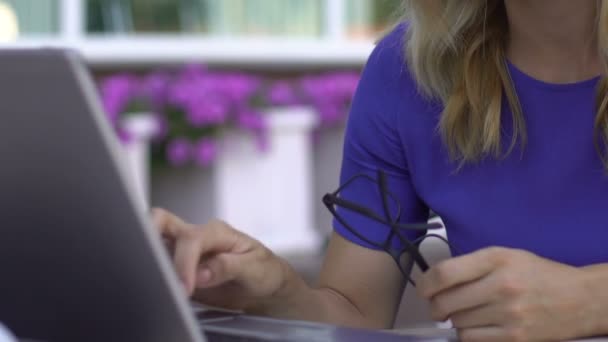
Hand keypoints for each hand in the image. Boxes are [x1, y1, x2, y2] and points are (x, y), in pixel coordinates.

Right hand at [152, 208, 288, 310]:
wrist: (265, 286)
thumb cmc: (264, 271)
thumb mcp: (254, 268)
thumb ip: (228, 266)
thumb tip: (201, 273)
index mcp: (217, 231)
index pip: (191, 240)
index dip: (184, 263)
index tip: (185, 287)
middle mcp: (197, 236)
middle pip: (162, 221)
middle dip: (148, 233)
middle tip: (149, 263)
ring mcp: (184, 251)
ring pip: (154, 239)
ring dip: (148, 255)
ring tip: (152, 279)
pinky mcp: (178, 267)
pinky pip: (157, 264)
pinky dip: (151, 271)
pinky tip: (156, 286)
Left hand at [418, 247, 593, 341]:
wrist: (580, 298)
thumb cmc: (538, 273)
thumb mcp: (505, 256)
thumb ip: (472, 265)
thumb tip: (436, 280)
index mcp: (496, 259)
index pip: (445, 273)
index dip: (425, 284)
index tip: (423, 289)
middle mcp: (502, 285)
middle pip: (446, 302)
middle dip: (435, 306)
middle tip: (438, 306)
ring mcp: (509, 314)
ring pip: (457, 323)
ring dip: (454, 320)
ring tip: (464, 314)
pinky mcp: (515, 337)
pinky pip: (472, 340)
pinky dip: (467, 335)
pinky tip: (475, 326)